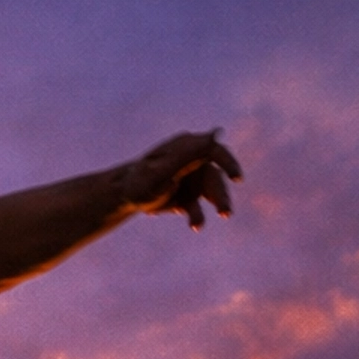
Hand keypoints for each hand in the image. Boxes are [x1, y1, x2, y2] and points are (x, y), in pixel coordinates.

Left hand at [121, 130, 241, 227]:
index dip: (228, 163)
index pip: (214, 151)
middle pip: (214, 176)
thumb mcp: (164, 170)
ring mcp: (191, 180)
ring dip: (212, 207)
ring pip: (210, 193)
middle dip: (220, 195)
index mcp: (186, 147)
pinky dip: (197, 216)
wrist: (123, 198)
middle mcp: (192, 162)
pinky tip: (194, 225)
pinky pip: (197, 207)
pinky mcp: (187, 198)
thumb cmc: (141, 180)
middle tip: (225, 213)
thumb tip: (217, 133)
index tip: (236, 178)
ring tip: (204, 223)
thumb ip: (190, 154)